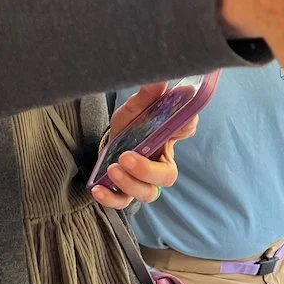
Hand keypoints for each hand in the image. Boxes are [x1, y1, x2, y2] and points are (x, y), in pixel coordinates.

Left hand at [90, 82, 198, 209]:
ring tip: (112, 169)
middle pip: (165, 177)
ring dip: (130, 184)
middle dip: (147, 170)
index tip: (173, 123)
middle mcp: (158, 165)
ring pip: (146, 194)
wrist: (112, 140)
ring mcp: (141, 181)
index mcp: (168, 139)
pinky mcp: (123, 192)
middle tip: (126, 157)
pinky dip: (111, 199)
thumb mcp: (137, 107)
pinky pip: (121, 202)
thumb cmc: (132, 124)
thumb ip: (147, 95)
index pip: (185, 132)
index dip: (183, 129)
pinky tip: (98, 190)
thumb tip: (159, 80)